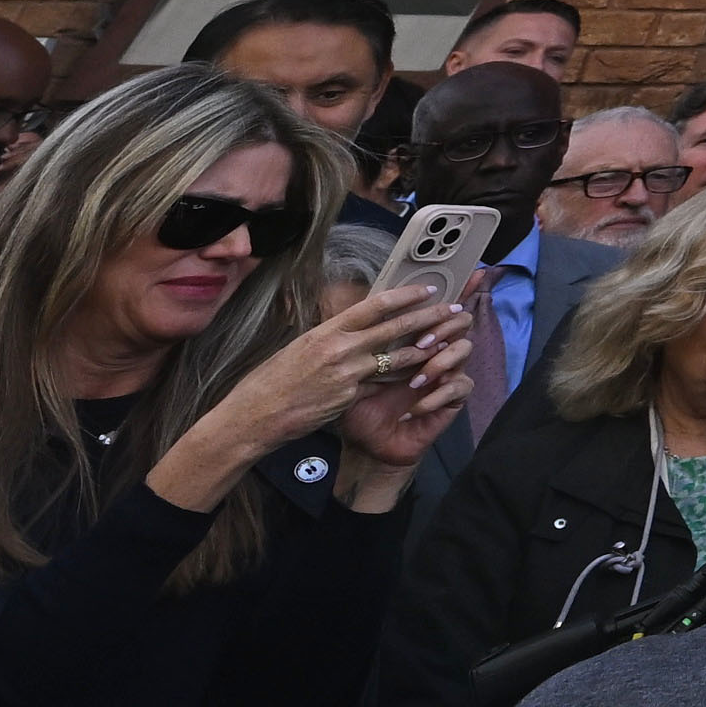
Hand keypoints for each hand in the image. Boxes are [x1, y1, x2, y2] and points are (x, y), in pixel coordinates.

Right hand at [164, 279, 464, 511]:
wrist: (253, 418)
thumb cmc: (269, 382)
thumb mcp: (297, 348)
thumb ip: (328, 336)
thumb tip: (350, 325)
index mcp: (324, 332)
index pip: (372, 306)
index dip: (404, 295)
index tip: (427, 288)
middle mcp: (339, 350)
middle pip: (393, 329)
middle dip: (427, 318)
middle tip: (451, 310)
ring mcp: (347, 376)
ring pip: (395, 359)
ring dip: (422, 350)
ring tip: (444, 342)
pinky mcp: (350, 399)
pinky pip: (380, 385)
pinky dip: (398, 379)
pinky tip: (417, 375)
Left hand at [332, 304, 472, 475]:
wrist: (367, 444)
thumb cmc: (358, 406)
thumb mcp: (352, 373)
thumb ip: (361, 346)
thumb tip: (356, 315)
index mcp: (413, 339)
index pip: (432, 309)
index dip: (437, 299)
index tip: (443, 291)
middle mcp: (436, 351)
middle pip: (460, 321)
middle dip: (442, 327)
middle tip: (421, 342)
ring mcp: (448, 373)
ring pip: (465, 349)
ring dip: (441, 361)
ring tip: (416, 379)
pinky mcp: (454, 398)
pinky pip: (458, 387)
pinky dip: (434, 397)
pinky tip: (412, 410)